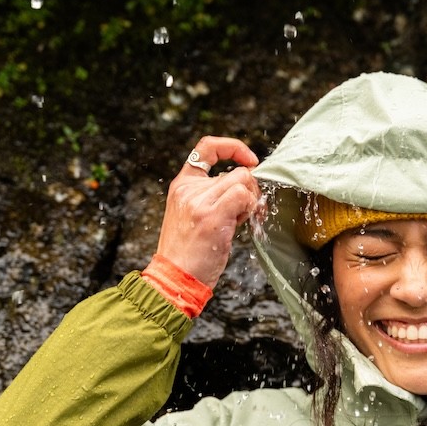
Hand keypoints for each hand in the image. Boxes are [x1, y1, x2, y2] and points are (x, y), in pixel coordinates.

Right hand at [153, 135, 261, 288]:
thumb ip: (214, 196)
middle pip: (237, 171)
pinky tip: (241, 225)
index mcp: (182, 185)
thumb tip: (247, 185)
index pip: (206, 147)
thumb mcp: (193, 215)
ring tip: (239, 223)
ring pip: (244, 181)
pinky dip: (251, 209)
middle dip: (250, 192)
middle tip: (245, 214)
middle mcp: (188, 188)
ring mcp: (199, 201)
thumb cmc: (189, 253)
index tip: (250, 161)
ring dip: (252, 202)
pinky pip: (244, 196)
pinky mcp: (212, 215)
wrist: (174, 278)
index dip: (233, 147)